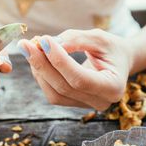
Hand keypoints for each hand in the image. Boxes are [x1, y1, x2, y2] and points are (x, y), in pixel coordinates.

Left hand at [17, 29, 132, 110]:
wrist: (119, 61)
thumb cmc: (112, 48)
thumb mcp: (100, 38)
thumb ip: (77, 39)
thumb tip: (50, 43)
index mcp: (113, 87)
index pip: (80, 79)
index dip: (59, 61)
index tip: (43, 40)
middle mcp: (101, 102)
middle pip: (64, 88)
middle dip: (42, 64)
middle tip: (26, 44)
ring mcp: (87, 106)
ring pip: (55, 94)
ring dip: (39, 70)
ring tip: (30, 48)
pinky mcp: (75, 104)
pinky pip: (53, 94)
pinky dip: (42, 76)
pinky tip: (37, 59)